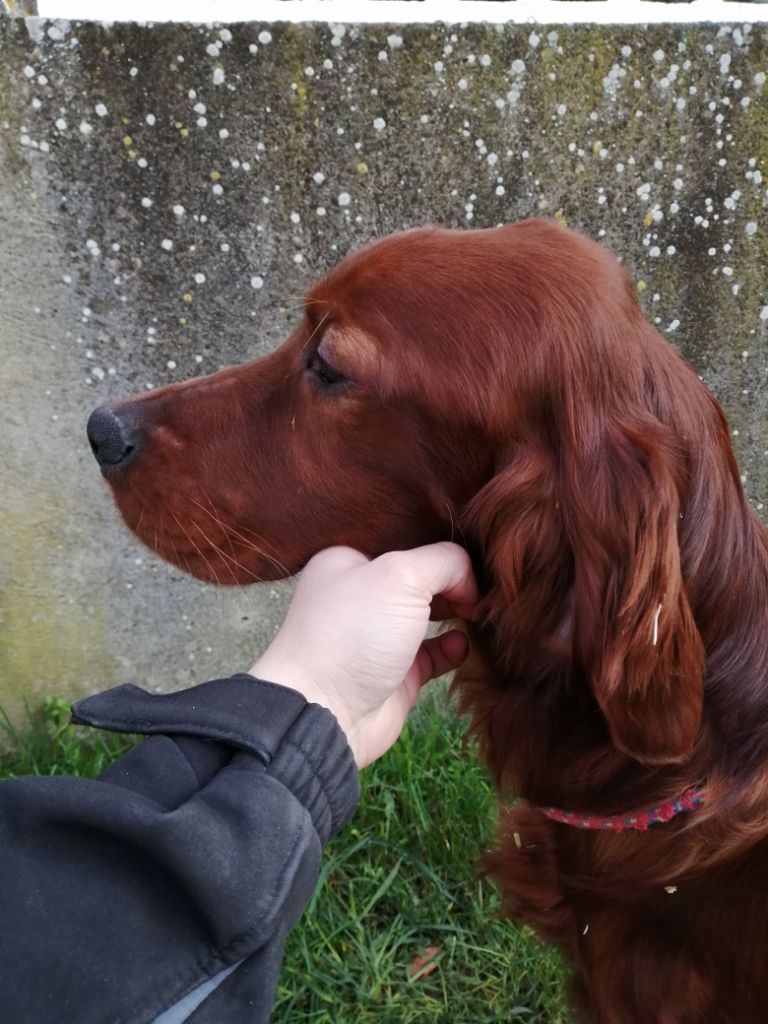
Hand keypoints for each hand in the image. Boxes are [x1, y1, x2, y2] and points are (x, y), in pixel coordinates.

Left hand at [249, 543, 479, 767]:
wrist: (325, 713)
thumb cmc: (352, 633)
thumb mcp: (400, 576)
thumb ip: (444, 562)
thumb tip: (470, 579)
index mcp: (349, 560)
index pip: (406, 538)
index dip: (440, 545)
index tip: (472, 556)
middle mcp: (361, 595)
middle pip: (421, 577)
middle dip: (453, 581)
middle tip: (479, 589)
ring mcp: (378, 635)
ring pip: (430, 614)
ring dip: (457, 612)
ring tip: (477, 613)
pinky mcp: (396, 673)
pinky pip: (434, 652)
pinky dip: (452, 647)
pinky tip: (460, 645)